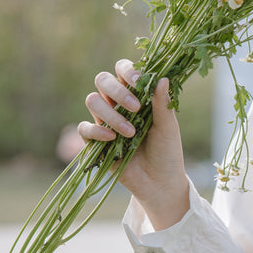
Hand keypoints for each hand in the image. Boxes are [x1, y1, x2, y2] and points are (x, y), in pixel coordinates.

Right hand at [79, 60, 189, 229]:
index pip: (123, 70)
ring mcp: (105, 121)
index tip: (140, 82)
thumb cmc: (167, 151)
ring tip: (131, 133)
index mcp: (136, 94)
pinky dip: (96, 130)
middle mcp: (117, 104)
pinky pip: (84, 128)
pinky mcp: (95, 141)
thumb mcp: (168, 127)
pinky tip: (112, 138)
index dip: (127, 71)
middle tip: (136, 108)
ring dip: (111, 114)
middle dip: (117, 90)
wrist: (159, 182)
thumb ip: (162, 104)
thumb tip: (163, 78)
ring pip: (92, 101)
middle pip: (102, 80)